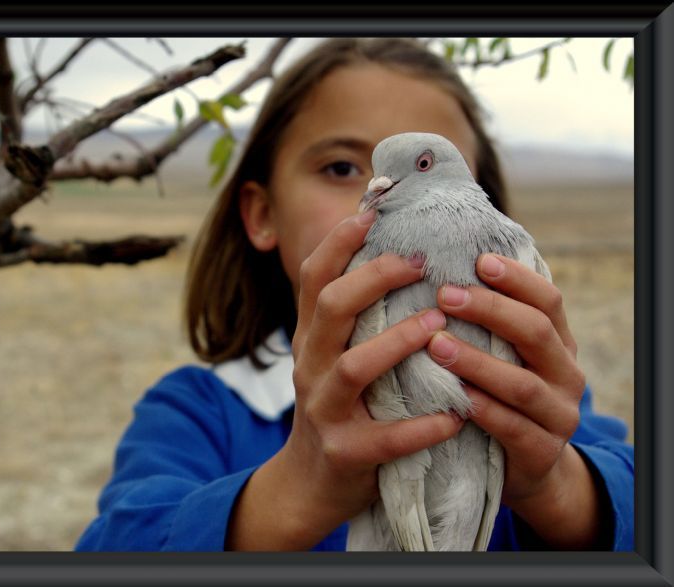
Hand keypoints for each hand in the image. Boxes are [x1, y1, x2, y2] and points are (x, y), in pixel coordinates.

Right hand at [227, 210, 462, 549]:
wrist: (310, 482)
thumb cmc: (338, 406)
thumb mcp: (332, 356)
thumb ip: (353, 317)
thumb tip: (394, 254)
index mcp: (311, 338)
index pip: (314, 278)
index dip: (339, 242)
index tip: (372, 212)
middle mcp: (310, 366)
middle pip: (331, 308)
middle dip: (374, 278)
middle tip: (419, 262)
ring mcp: (324, 410)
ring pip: (353, 367)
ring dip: (397, 342)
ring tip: (438, 325)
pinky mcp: (346, 452)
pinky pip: (384, 437)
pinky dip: (421, 425)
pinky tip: (455, 414)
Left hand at [426, 253, 600, 547]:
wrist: (526, 468)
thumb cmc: (500, 397)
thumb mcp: (504, 358)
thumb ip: (488, 325)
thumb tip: (444, 272)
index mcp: (557, 344)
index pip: (548, 301)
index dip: (517, 279)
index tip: (479, 261)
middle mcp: (566, 374)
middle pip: (536, 332)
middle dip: (490, 310)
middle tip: (445, 295)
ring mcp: (559, 415)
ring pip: (522, 383)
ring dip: (477, 361)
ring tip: (437, 345)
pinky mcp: (542, 451)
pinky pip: (512, 427)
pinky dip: (483, 409)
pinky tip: (454, 395)